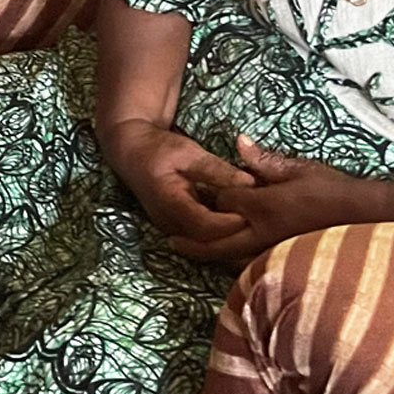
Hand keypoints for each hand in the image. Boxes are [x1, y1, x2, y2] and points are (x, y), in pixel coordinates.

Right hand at [105, 119, 251, 245]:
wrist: (130, 151)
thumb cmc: (158, 148)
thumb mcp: (189, 152)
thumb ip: (218, 170)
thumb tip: (251, 183)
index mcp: (170, 203)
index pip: (204, 225)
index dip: (229, 224)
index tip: (252, 215)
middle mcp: (170, 223)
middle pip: (207, 243)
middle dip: (235, 239)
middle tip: (263, 229)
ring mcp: (173, 228)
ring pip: (206, 245)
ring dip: (230, 240)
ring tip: (257, 231)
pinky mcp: (179, 227)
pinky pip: (203, 238)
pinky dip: (222, 234)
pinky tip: (243, 227)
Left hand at [163, 136, 373, 265]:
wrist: (366, 219)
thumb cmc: (335, 190)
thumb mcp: (301, 169)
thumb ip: (266, 161)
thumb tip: (238, 142)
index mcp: (264, 206)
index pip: (223, 202)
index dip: (214, 196)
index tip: (206, 191)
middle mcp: (263, 233)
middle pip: (217, 240)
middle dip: (193, 241)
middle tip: (171, 242)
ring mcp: (273, 252)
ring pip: (232, 259)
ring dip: (211, 256)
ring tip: (193, 254)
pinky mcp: (285, 263)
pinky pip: (251, 267)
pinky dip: (235, 266)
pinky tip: (229, 264)